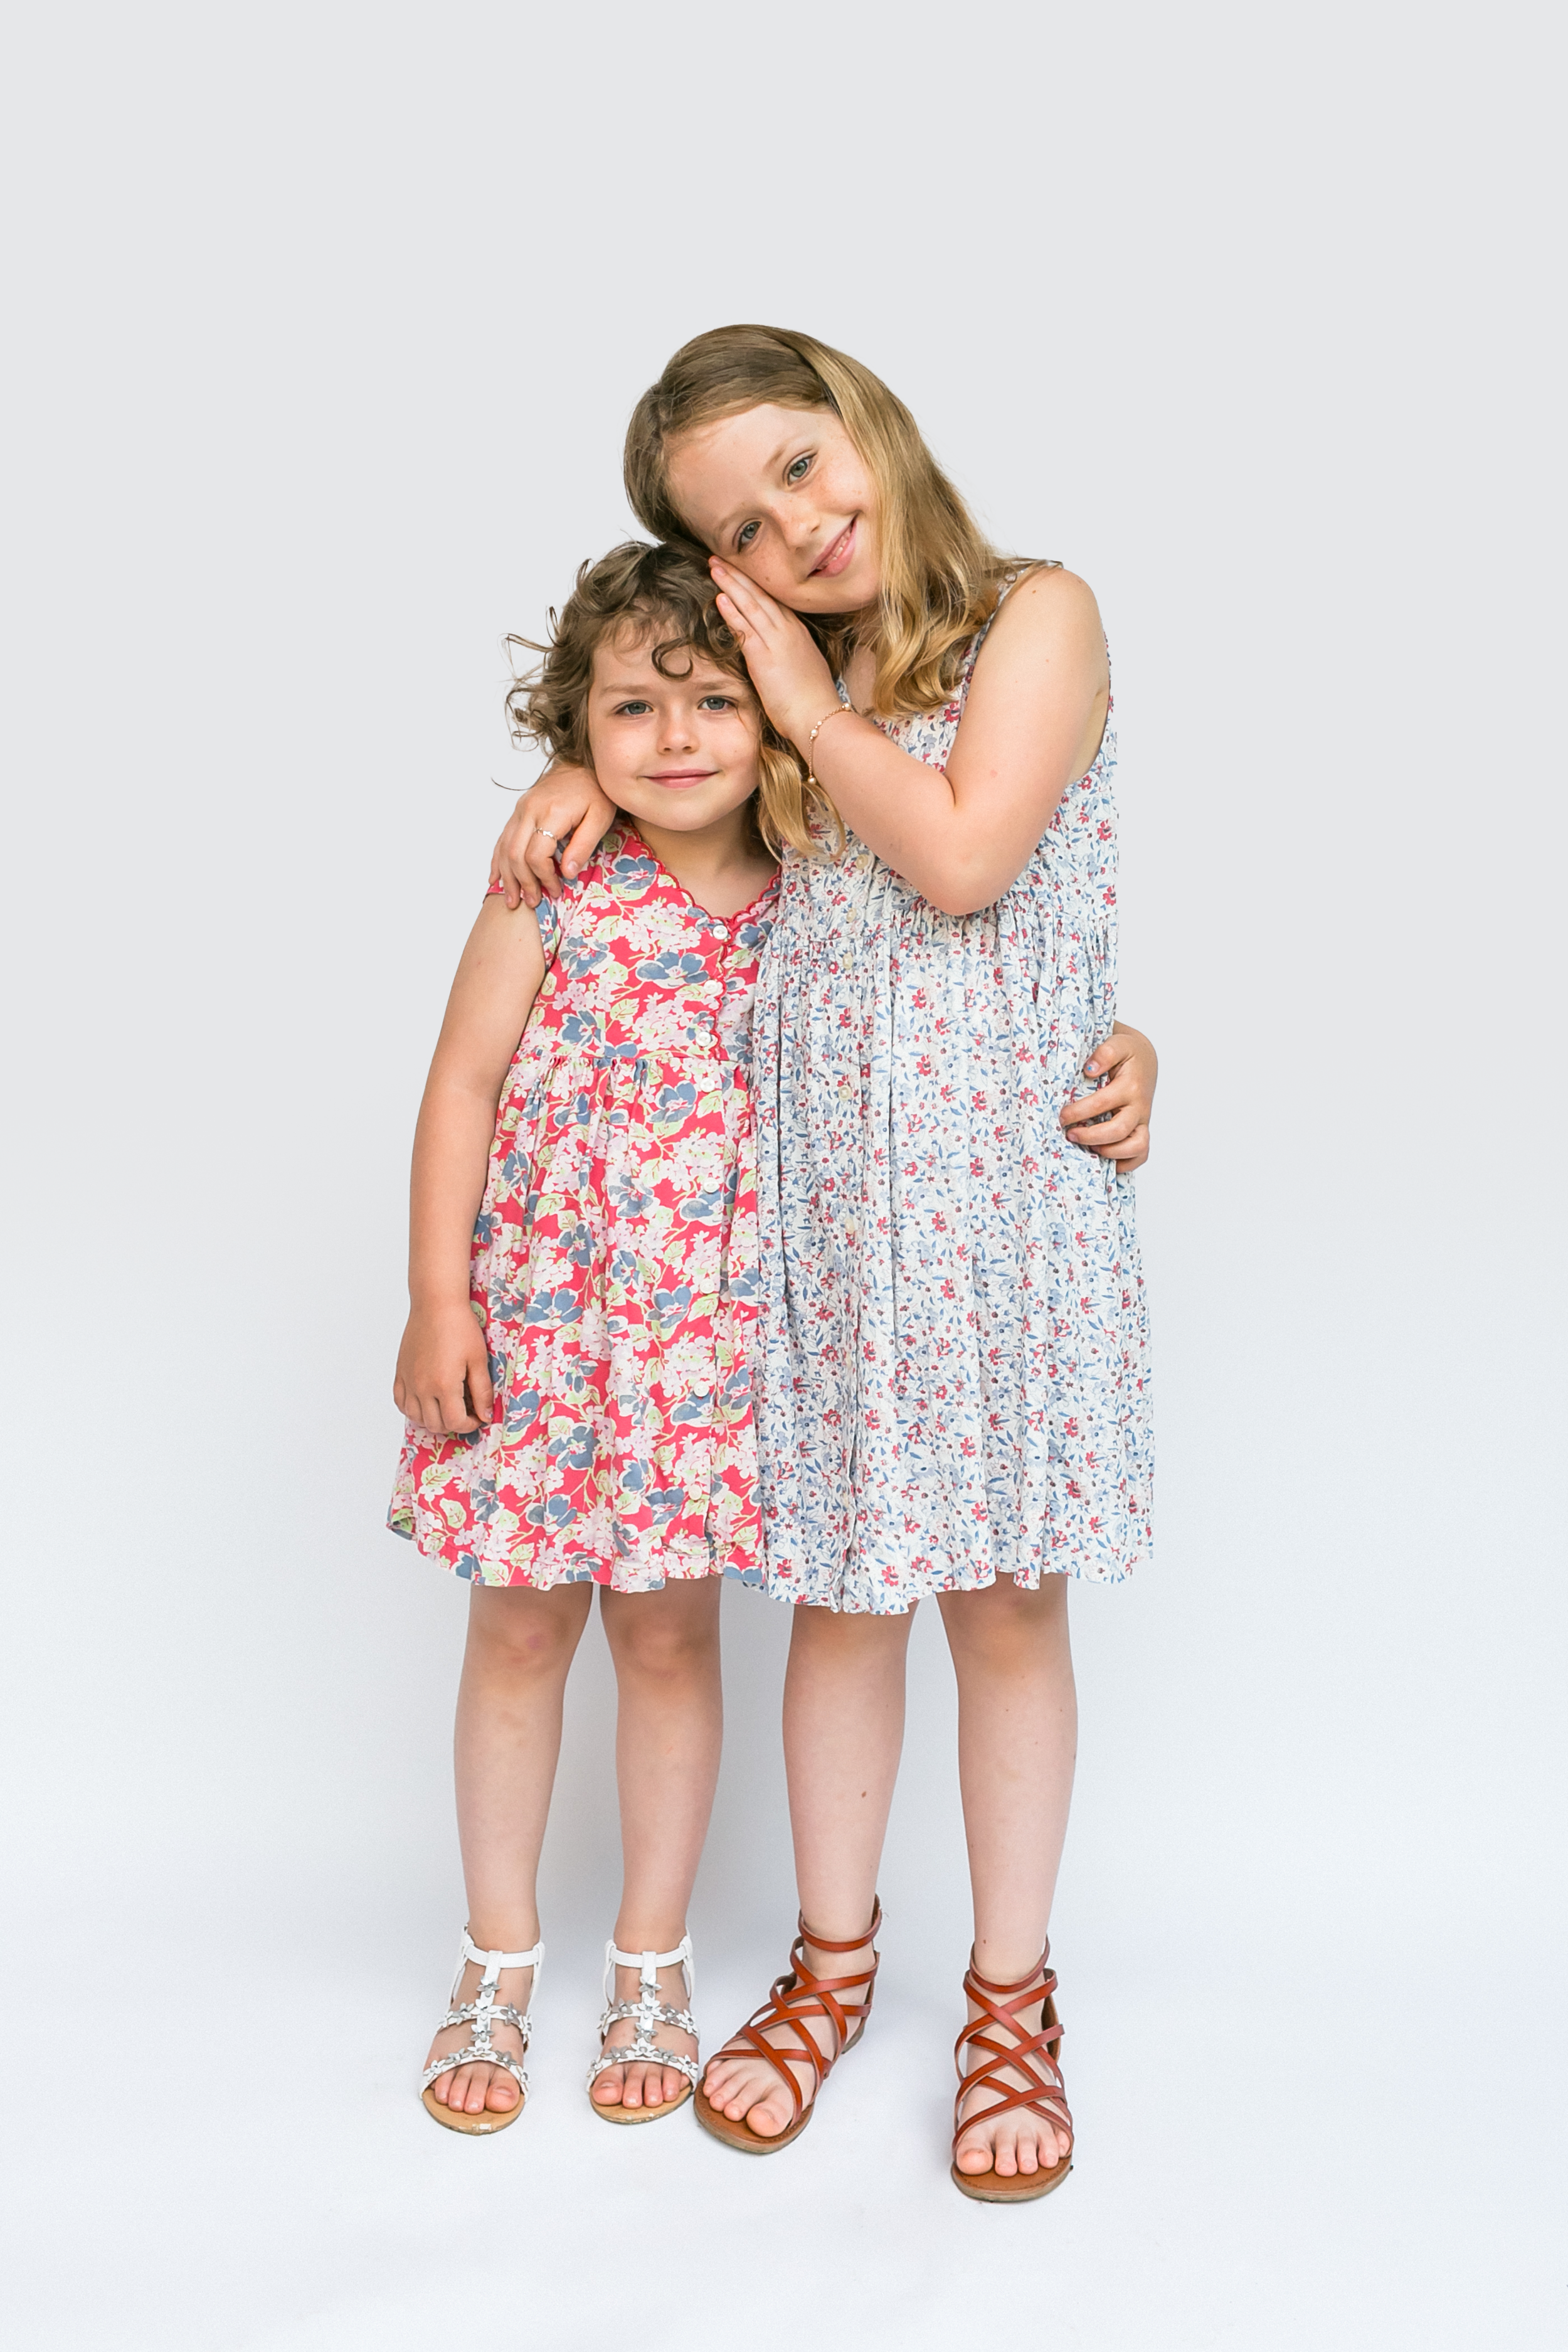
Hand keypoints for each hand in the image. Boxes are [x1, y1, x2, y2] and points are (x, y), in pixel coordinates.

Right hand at [394, 1301, 494, 1434]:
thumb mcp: (478, 1359)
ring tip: (447, 1407)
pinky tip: (425, 1401)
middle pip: (435, 1424)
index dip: (470, 1424)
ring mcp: (408, 1381)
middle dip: (453, 1424)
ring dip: (433, 1419)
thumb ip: (482, 1391)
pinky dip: (412, 1409)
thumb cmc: (459, 1327)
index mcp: (444, 1384)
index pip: (455, 1422)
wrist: (436, 1304)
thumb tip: (486, 1415)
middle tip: (465, 1412)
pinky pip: (400, 1402)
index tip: (478, 1416)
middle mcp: (422, 1387)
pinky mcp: (400, 1372)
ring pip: (416, 1417)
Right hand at [491, 763, 614, 906]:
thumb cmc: (596, 791)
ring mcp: (521, 809)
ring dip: (507, 877)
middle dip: (523, 882)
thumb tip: (567, 872)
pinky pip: (502, 838)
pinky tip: (496, 877)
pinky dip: (498, 860)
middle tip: (532, 902)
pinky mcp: (519, 810)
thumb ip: (584, 845)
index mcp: (551, 812)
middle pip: (515, 854)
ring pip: (504, 848)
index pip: (536, 854)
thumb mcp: (600, 817)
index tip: (556, 890)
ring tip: (513, 899)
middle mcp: (529, 809)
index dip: (544, 877)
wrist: (583, 762)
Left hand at [709, 559, 840, 747]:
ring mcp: (776, 641)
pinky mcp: (763, 657)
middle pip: (760, 594)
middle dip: (738, 574)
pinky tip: (719, 596)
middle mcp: (788, 630)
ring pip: (750, 604)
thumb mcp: (805, 668)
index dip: (754, 583)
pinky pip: (744, 628)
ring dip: (730, 584)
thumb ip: (790, 654)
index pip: (773, 600)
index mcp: (798, 632)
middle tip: (719, 557)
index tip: (739, 569)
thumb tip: (779, 655)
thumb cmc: (813, 700)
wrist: (820, 717)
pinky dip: (731, 611)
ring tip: (714, 566)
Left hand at [1060, 1023, 1157, 1174]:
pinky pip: (1141, 1154)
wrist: (1145, 1059)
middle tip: (1069, 1134)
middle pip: (1118, 1130)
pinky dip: (1125, 1162)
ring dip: (1110, 1152)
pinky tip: (1104, 1158)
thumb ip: (1105, 1053)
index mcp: (1130, 1086)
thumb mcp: (1118, 1043)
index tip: (1062, 1115)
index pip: (1103, 1104)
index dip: (1080, 1113)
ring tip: (1089, 1147)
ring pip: (1136, 1147)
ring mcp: (1142, 1120)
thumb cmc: (1127, 1053)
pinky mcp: (1142, 1129)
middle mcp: (1139, 1106)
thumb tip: (1090, 1069)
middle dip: (1090, 1136)